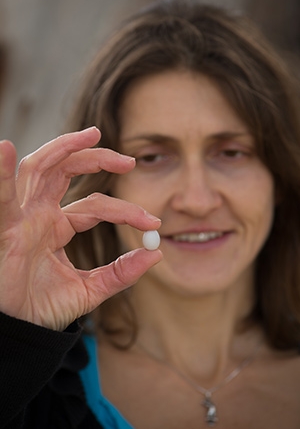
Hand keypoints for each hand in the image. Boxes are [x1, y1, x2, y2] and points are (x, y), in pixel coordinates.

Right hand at [0, 127, 161, 330]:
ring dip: (63, 148)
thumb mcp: (90, 289)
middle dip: (95, 158)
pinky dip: (1, 174)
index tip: (154, 224)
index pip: (95, 205)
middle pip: (64, 171)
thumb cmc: (44, 310)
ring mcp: (21, 217)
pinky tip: (6, 150)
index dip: (126, 211)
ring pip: (39, 169)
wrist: (18, 333)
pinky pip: (2, 197)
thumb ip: (121, 272)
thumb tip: (156, 254)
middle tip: (128, 160)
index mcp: (57, 226)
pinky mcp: (5, 228)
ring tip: (92, 135)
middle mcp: (38, 215)